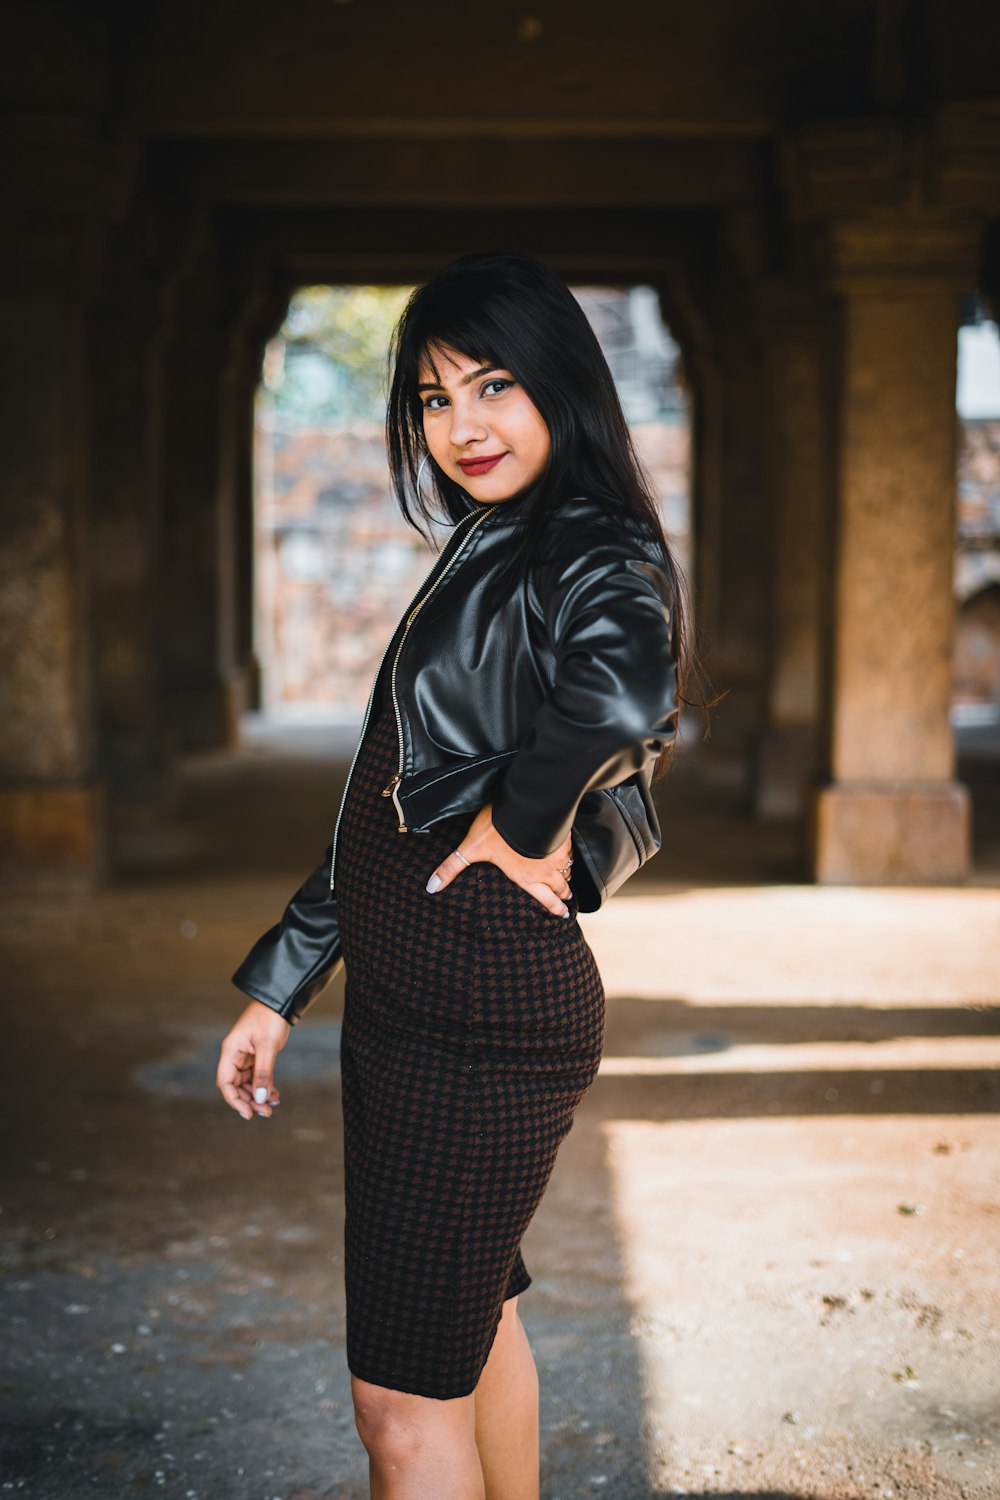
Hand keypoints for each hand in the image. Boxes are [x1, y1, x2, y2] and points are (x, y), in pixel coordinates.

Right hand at [216, 1000, 290, 1120]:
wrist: (281, 1001)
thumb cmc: (271, 1018)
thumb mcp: (267, 1047)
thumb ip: (263, 1074)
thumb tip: (259, 1098)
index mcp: (231, 1051)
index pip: (225, 1082)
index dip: (234, 1100)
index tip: (247, 1113)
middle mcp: (235, 1055)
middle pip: (236, 1086)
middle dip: (250, 1100)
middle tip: (266, 1112)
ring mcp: (246, 1055)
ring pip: (248, 1083)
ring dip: (258, 1095)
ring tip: (273, 1105)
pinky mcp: (257, 1055)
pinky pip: (257, 1076)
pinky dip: (265, 1086)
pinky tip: (275, 1094)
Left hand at [424, 802, 573, 917]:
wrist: (525, 805)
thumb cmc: (497, 829)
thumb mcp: (471, 848)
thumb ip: (452, 867)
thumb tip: (432, 888)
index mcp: (525, 877)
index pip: (545, 900)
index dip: (555, 909)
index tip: (562, 916)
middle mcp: (544, 870)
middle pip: (561, 888)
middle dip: (564, 895)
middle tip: (567, 902)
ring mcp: (557, 853)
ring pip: (568, 870)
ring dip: (568, 876)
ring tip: (569, 881)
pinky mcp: (564, 836)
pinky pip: (571, 850)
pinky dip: (570, 854)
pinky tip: (568, 852)